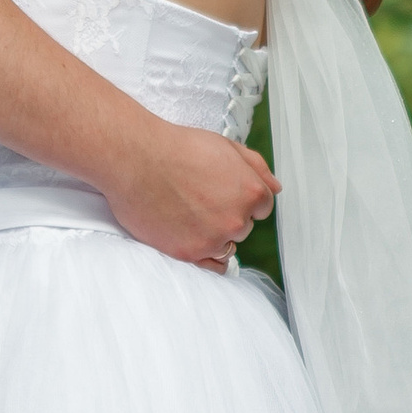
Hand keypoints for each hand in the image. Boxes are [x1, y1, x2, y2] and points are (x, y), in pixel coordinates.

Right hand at [99, 118, 278, 269]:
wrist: (136, 159)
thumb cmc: (177, 147)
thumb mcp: (226, 146)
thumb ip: (257, 167)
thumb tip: (275, 188)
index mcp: (251, 192)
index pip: (262, 206)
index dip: (241, 196)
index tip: (220, 189)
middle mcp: (237, 220)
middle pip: (243, 226)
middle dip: (228, 214)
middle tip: (199, 197)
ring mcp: (213, 240)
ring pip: (227, 246)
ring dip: (216, 234)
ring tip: (190, 214)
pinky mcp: (188, 254)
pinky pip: (213, 266)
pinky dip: (208, 255)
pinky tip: (197, 241)